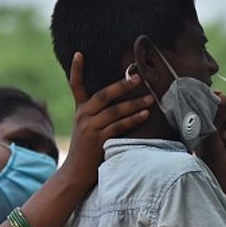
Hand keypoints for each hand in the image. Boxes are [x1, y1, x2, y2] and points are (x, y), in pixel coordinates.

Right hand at [63, 52, 153, 183]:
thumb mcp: (88, 128)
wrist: (75, 173)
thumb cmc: (87, 149)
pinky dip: (133, 120)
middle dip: (122, 85)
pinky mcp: (98, 140)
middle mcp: (83, 116)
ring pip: (114, 111)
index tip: (78, 53)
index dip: (76, 69)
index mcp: (80, 110)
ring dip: (134, 104)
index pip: (75, 85)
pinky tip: (144, 115)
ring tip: (150, 98)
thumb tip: (122, 102)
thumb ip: (99, 114)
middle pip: (103, 95)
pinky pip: (118, 126)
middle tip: (138, 77)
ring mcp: (89, 128)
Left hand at [195, 92, 225, 207]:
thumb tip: (222, 95)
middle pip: (221, 109)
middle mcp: (211, 128)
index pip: (206, 106)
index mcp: (199, 126)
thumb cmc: (211, 161)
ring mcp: (225, 133)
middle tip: (220, 132)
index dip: (212, 102)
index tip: (217, 99)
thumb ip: (216, 116)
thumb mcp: (211, 137)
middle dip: (223, 118)